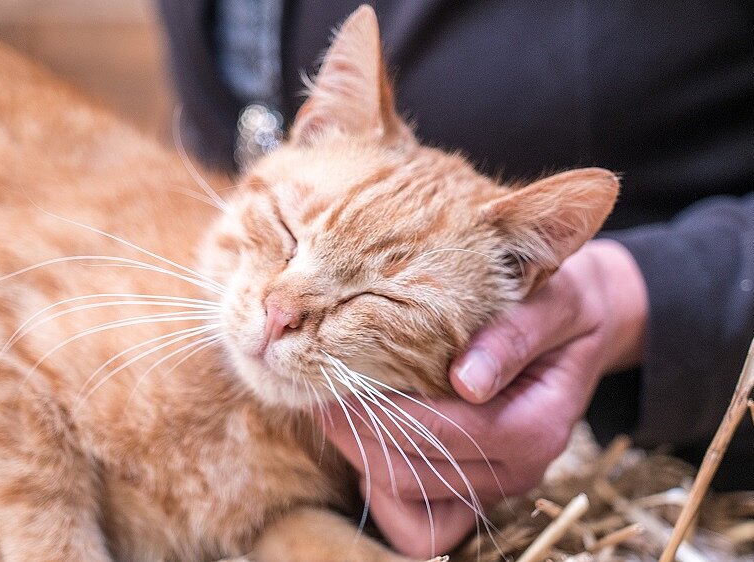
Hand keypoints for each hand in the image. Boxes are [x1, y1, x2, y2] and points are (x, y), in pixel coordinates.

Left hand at [325, 239, 647, 556]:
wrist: (580, 325)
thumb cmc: (560, 304)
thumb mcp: (553, 303)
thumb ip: (514, 337)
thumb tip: (467, 380)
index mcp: (537, 428)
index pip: (443, 432)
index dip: (381, 410)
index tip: (334, 374)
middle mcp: (516, 470)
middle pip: (411, 474)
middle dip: (354, 433)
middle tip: (314, 387)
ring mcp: (492, 486)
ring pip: (404, 499)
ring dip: (358, 457)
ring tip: (330, 406)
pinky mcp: (471, 490)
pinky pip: (416, 522)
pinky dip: (380, 488)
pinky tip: (364, 437)